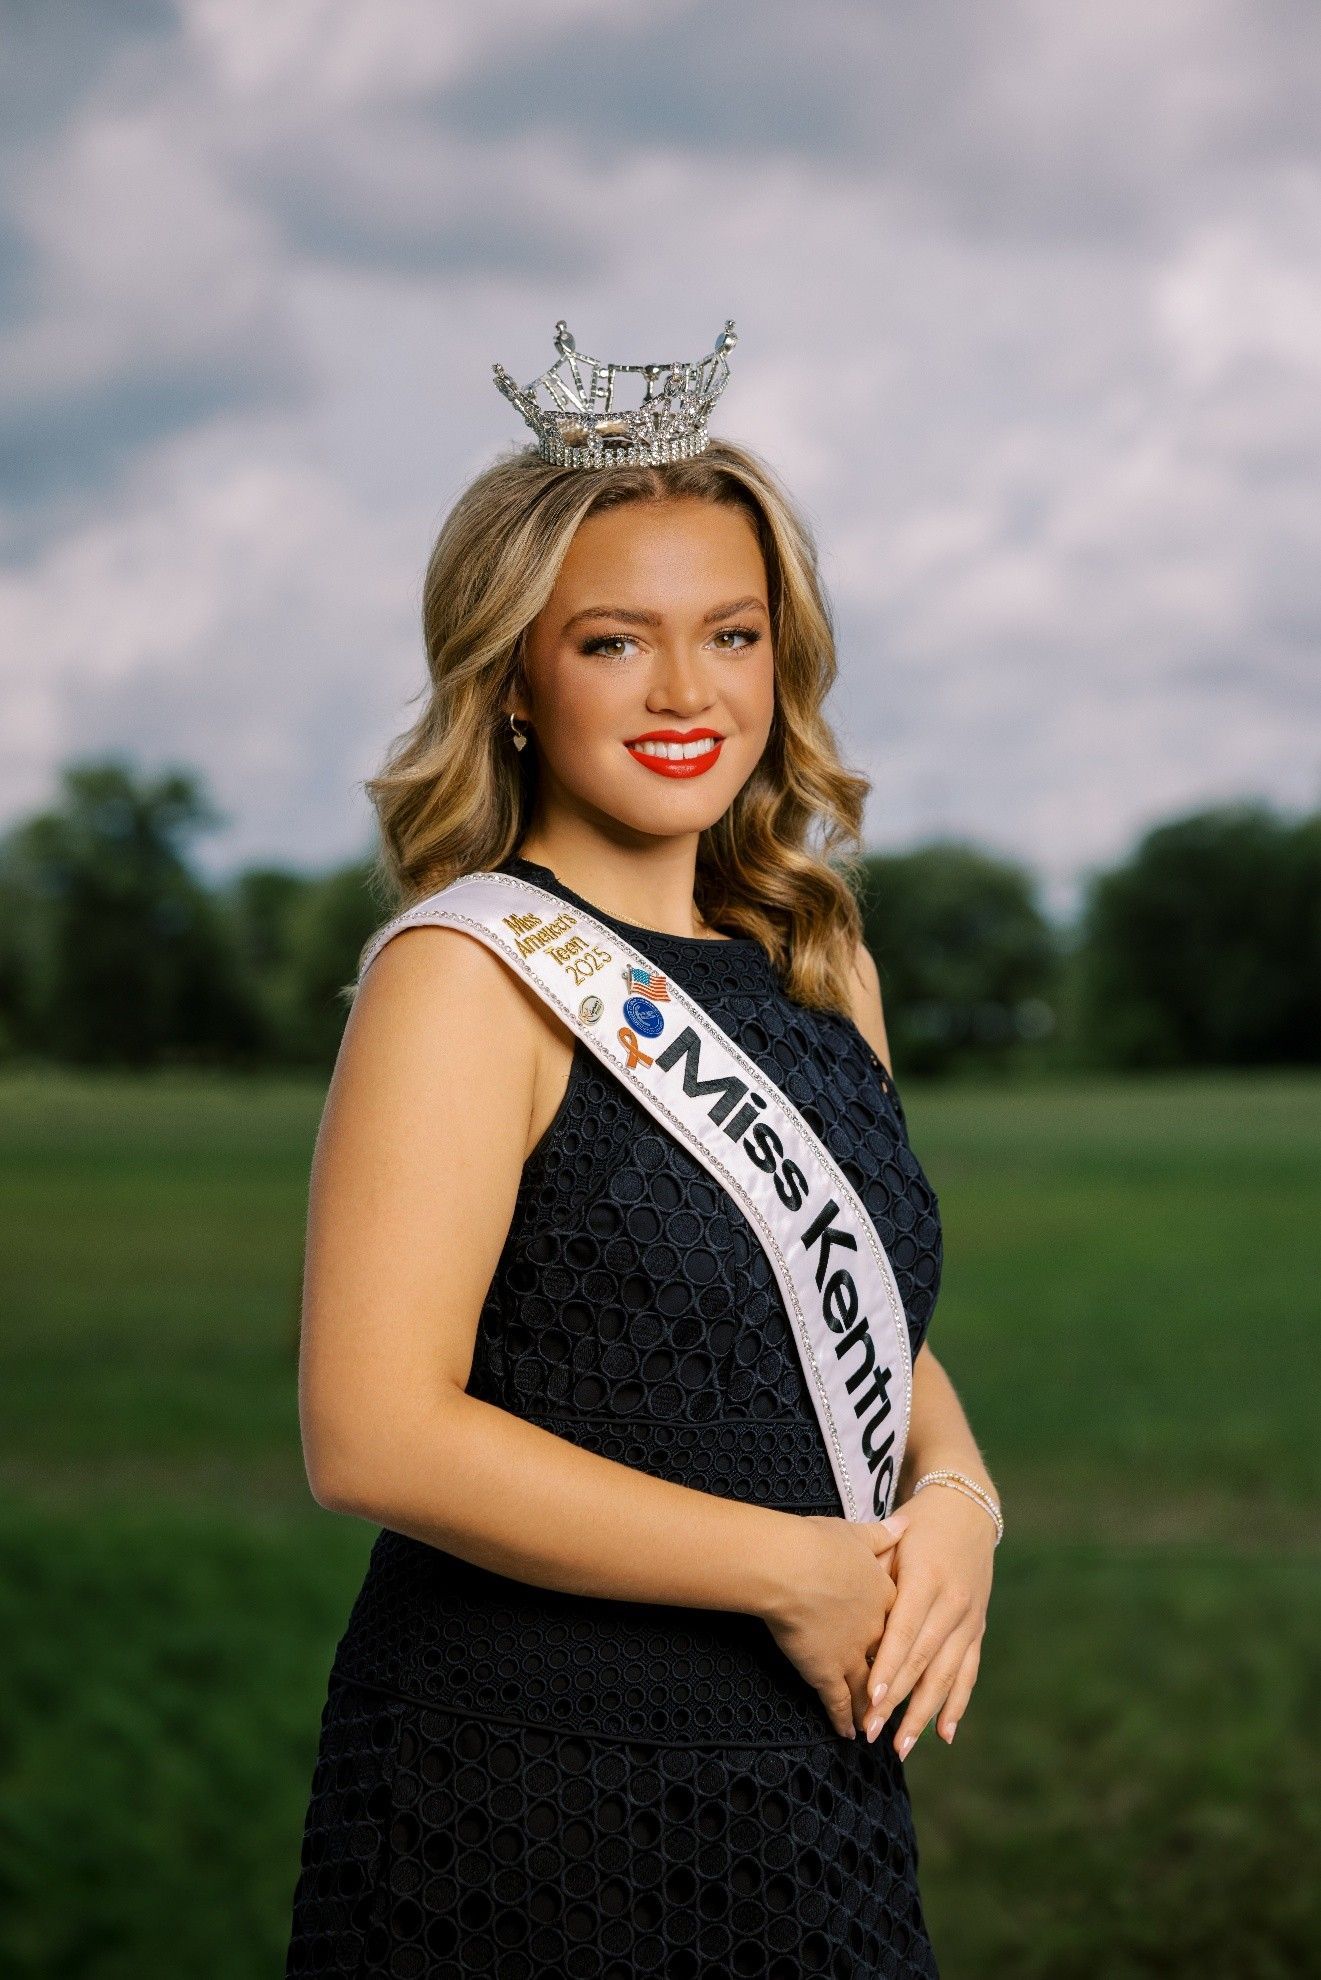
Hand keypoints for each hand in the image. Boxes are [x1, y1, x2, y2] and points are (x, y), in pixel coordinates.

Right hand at [760, 1509, 910, 1737]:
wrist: (791, 1565)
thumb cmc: (818, 1542)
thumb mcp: (857, 1532)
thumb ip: (883, 1533)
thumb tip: (905, 1523)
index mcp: (885, 1595)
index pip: (903, 1625)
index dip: (905, 1641)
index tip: (911, 1651)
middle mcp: (876, 1630)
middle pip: (894, 1663)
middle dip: (899, 1686)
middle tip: (909, 1706)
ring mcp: (853, 1654)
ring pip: (871, 1689)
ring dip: (875, 1709)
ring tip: (879, 1726)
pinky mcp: (826, 1671)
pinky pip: (840, 1702)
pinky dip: (844, 1719)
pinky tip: (849, 1734)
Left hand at [862, 1482, 995, 1757]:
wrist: (967, 1508)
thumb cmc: (917, 1523)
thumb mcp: (894, 1537)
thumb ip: (875, 1571)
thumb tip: (848, 1607)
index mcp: (927, 1578)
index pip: (906, 1631)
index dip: (889, 1667)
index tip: (871, 1697)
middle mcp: (953, 1602)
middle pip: (924, 1660)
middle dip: (898, 1700)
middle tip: (874, 1732)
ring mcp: (969, 1618)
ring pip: (947, 1674)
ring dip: (924, 1713)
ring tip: (902, 1746)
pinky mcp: (978, 1628)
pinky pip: (969, 1672)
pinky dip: (957, 1704)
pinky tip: (945, 1734)